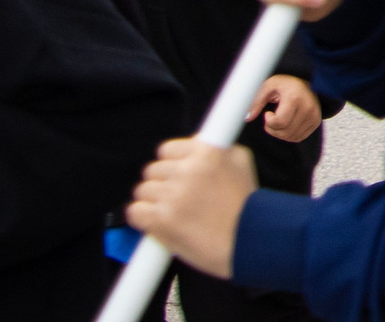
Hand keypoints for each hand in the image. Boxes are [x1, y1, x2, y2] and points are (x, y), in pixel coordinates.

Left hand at [128, 138, 254, 280]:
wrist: (249, 242)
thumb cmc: (246, 204)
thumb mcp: (241, 162)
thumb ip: (217, 147)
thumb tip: (193, 142)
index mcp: (208, 152)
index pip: (167, 149)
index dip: (172, 163)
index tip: (179, 173)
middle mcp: (188, 170)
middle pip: (152, 170)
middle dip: (163, 182)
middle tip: (179, 196)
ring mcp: (172, 195)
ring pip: (142, 190)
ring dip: (153, 201)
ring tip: (173, 212)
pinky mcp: (160, 219)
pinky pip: (134, 211)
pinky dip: (143, 218)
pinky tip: (159, 222)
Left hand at [247, 74, 321, 141]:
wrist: (305, 82)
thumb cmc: (284, 84)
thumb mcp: (268, 87)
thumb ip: (256, 102)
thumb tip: (247, 118)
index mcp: (295, 97)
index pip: (280, 122)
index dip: (269, 122)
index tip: (267, 113)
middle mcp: (308, 107)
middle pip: (284, 132)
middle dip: (272, 129)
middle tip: (270, 119)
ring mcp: (314, 115)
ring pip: (291, 137)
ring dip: (279, 133)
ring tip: (278, 121)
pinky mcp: (316, 122)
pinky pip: (298, 138)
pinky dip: (288, 135)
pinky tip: (287, 124)